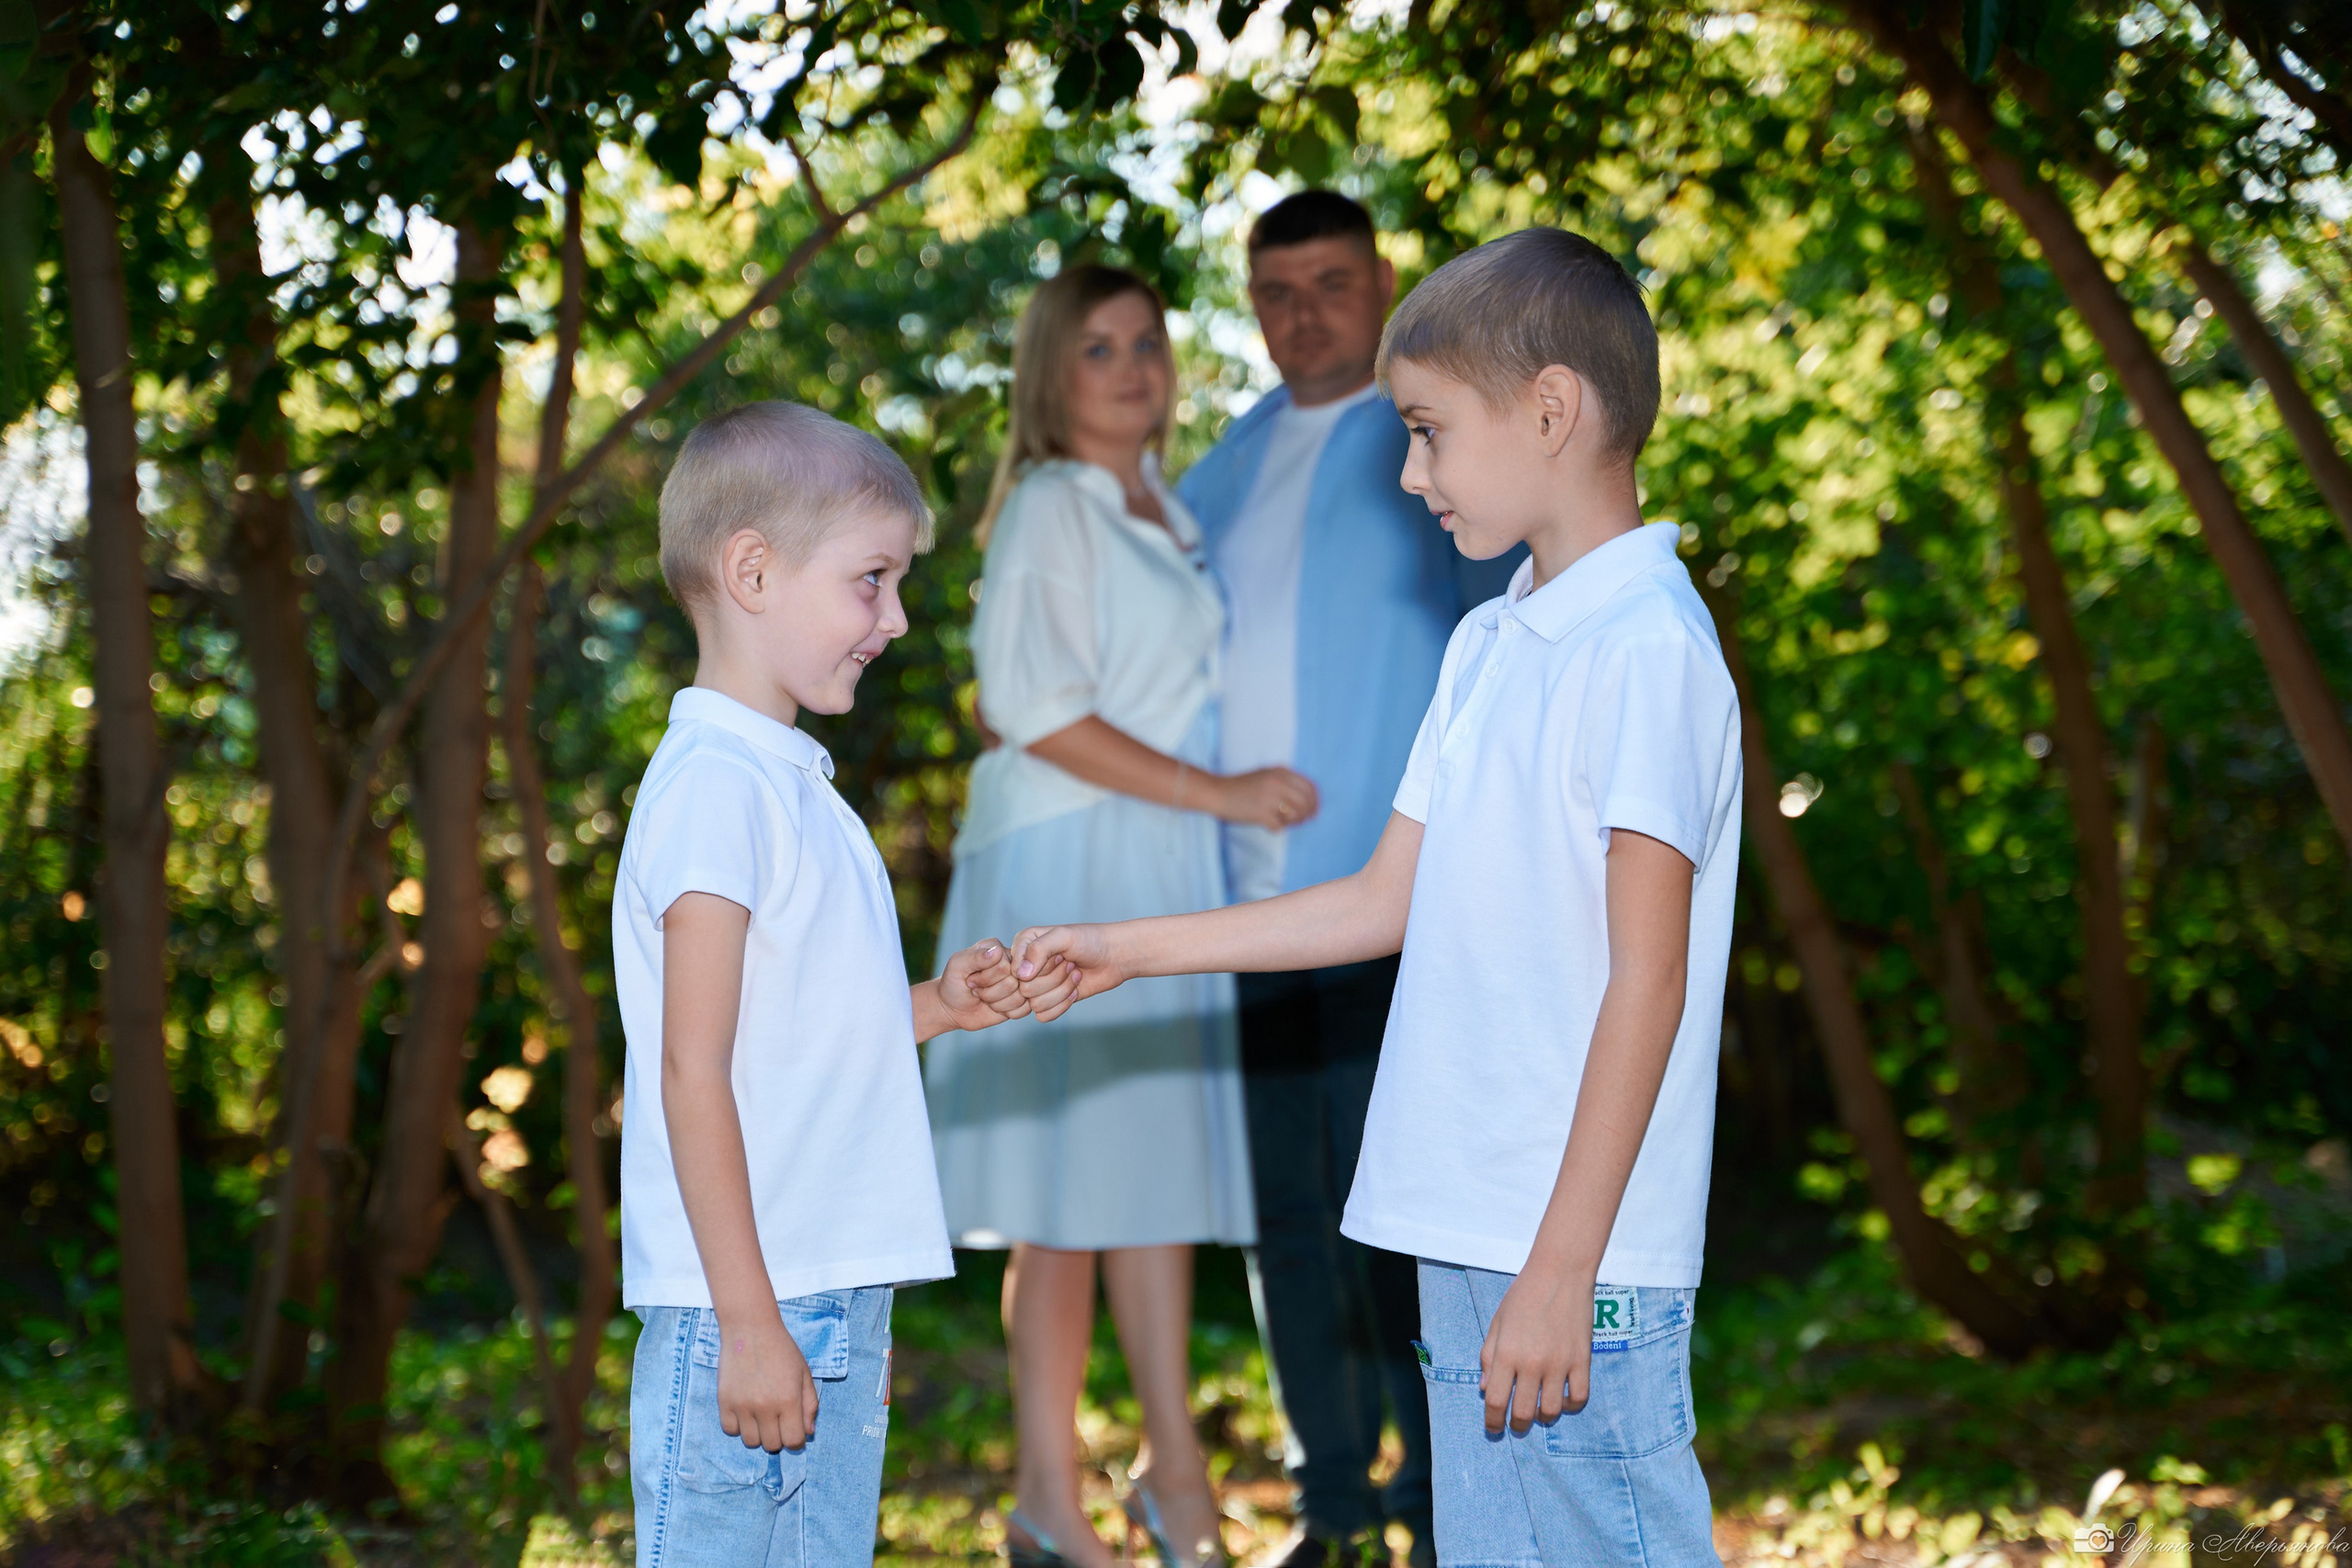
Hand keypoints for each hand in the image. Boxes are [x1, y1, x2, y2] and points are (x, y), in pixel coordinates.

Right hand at [718, 1308, 819, 1450]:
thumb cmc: (782, 1350)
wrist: (750, 1329)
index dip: (796, 1439)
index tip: (793, 1428)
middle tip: (777, 1418)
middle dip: (778, 1436)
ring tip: (761, 1414)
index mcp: (789, 1400)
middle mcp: (765, 1406)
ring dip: (758, 1433)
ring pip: (750, 1441)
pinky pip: (730, 1430)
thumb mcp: (804, 1374)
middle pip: (772, 1445)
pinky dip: (738, 1425)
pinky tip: (745, 1410)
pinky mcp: (724, 1402)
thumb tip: (808, 1434)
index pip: (794, 1441)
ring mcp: (742, 1405)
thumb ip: (810, 1405)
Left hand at [938, 939, 1027, 1028]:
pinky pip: (1024, 1009)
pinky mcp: (1022, 998)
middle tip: (976, 990)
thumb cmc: (953, 984)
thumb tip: (997, 951)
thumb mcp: (957, 966)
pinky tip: (995, 1007)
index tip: (970, 978)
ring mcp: (1018, 980)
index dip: (985, 978)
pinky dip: (1006, 1012)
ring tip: (984, 998)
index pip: (1003, 965)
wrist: (952, 1008)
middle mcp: (1011, 962)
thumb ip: (975, 957)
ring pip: (1019, 996)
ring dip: (996, 1003)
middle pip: (1013, 982)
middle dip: (989, 992)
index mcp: (996, 948)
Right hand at [1011, 923, 1124, 1021]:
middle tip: (1069, 963)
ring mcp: (1037, 985)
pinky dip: (1062, 1005)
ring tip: (1074, 973)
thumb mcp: (1063, 937)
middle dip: (1055, 978)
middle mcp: (1026, 966)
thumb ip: (1039, 950)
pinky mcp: (1049, 1001)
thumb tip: (1020, 975)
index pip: (1015, 970)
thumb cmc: (1089, 941)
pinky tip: (1074, 989)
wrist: (1113, 957)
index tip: (1060, 955)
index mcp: (1023, 945)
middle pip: (1026, 989)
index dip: (1040, 968)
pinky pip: (1044, 1016)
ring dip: (1062, 990)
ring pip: (1036, 1004)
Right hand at [1206, 767, 1317, 830]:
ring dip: (1291, 823)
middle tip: (1299, 821)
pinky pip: (1279, 826)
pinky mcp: (1260, 813)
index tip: (1314, 812)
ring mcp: (1269, 798)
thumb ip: (1287, 784)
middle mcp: (1277, 782)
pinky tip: (1267, 824)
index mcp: (1280, 771)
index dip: (1315, 802)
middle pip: (1306, 803)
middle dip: (1306, 815)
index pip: (1310, 787)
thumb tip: (1311, 804)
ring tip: (1280, 821)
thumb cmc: (1242, 786)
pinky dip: (1276, 828)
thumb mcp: (1266, 775)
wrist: (1216, 792)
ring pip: (1295, 816)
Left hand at [1478, 1266, 1591, 1434]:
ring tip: (1539, 1412)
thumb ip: (1488, 1356)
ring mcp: (1559, 1363)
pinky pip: (1578, 1397)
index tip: (1493, 1429)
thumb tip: (1484, 1388)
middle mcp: (1532, 1363)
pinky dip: (1570, 1406)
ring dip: (1543, 1417)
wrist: (1560, 1273)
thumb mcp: (1497, 1323)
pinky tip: (1563, 1400)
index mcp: (1506, 1353)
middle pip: (1523, 1412)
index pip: (1495, 1400)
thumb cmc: (1523, 1295)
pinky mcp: (1582, 1361)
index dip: (1492, 1421)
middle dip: (1517, 1425)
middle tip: (1516, 1425)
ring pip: (1551, 1411)